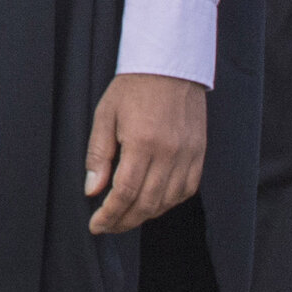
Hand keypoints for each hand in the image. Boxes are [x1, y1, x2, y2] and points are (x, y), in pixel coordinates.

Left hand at [84, 72, 206, 233]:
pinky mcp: (199, 153)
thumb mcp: (105, 115)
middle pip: (147, 204)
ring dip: (145, 215)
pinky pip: (187, 190)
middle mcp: (169, 154)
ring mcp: (188, 155)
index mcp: (142, 143)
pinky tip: (154, 202)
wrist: (170, 65)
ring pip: (168, 201)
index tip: (97, 226)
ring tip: (127, 216)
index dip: (109, 215)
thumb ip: (99, 155)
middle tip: (108, 226)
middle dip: (124, 221)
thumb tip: (92, 191)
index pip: (125, 193)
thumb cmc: (133, 87)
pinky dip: (169, 202)